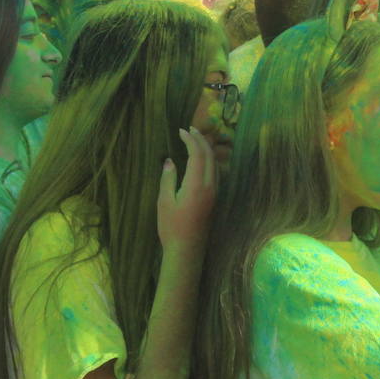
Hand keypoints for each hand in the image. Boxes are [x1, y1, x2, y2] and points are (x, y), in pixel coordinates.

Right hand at [157, 127, 217, 252]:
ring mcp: (214, 192)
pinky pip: (215, 172)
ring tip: (194, 139)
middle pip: (209, 155)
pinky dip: (208, 160)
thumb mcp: (164, 201)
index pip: (197, 154)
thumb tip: (170, 161)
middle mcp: (210, 185)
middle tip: (189, 129)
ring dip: (206, 149)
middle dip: (201, 139)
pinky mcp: (214, 197)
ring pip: (215, 163)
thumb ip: (168, 179)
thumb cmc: (171, 227)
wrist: (187, 249)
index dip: (190, 140)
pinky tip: (200, 159)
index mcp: (197, 184)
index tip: (181, 130)